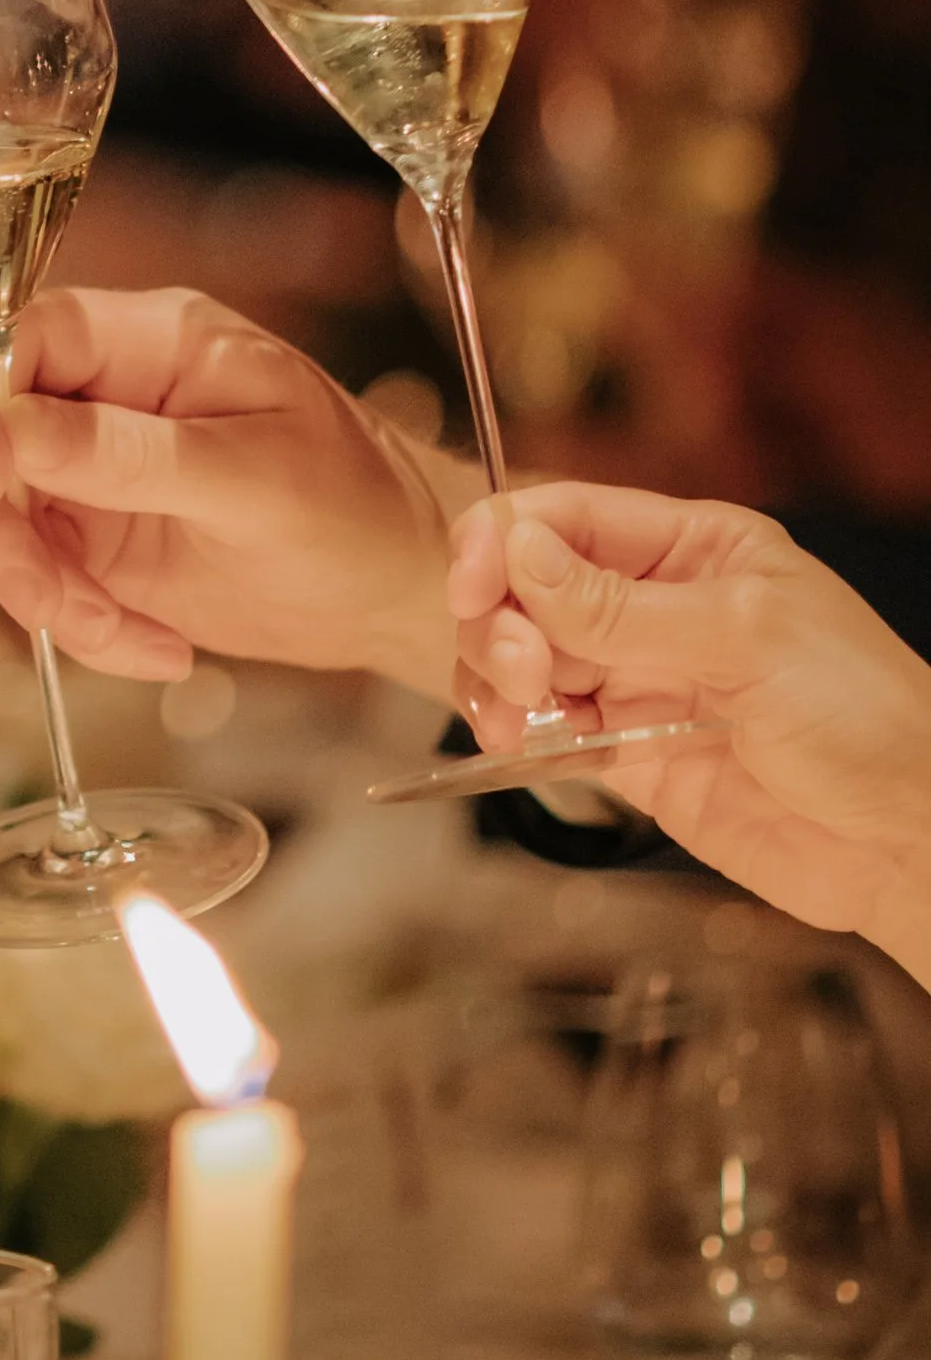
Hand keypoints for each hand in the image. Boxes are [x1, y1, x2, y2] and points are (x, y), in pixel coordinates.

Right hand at [0, 287, 462, 694]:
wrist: (398, 591)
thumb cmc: (357, 508)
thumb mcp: (250, 477)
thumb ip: (125, 450)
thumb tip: (4, 426)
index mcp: (154, 340)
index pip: (27, 335)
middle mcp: (108, 396)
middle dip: (3, 526)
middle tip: (53, 597)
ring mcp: (94, 470)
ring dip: (40, 591)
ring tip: (122, 636)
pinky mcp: (94, 541)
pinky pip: (39, 579)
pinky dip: (79, 627)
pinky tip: (156, 649)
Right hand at [448, 484, 930, 966]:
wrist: (910, 841)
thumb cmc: (867, 717)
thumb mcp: (745, 638)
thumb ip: (622, 604)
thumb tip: (518, 550)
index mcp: (694, 549)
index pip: (569, 518)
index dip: (505, 541)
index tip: (472, 586)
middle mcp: (656, 608)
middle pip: (530, 588)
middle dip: (503, 621)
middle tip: (521, 673)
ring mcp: (641, 683)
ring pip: (527, 660)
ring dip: (498, 680)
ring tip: (514, 717)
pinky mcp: (633, 757)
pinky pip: (550, 732)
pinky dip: (517, 734)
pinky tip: (515, 742)